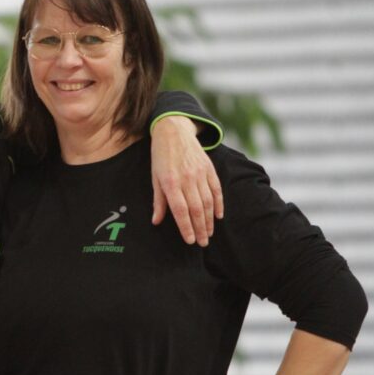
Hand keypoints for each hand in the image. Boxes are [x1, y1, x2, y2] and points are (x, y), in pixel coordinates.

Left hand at [150, 116, 223, 245]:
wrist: (173, 131)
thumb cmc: (160, 157)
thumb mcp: (154, 178)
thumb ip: (158, 201)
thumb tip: (156, 221)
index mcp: (170, 182)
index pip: (180, 210)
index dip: (186, 227)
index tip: (190, 241)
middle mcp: (186, 179)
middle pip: (196, 209)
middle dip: (200, 229)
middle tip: (203, 243)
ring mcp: (199, 173)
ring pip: (208, 202)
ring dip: (209, 220)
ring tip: (209, 233)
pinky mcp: (209, 168)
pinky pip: (216, 190)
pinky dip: (219, 204)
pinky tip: (218, 216)